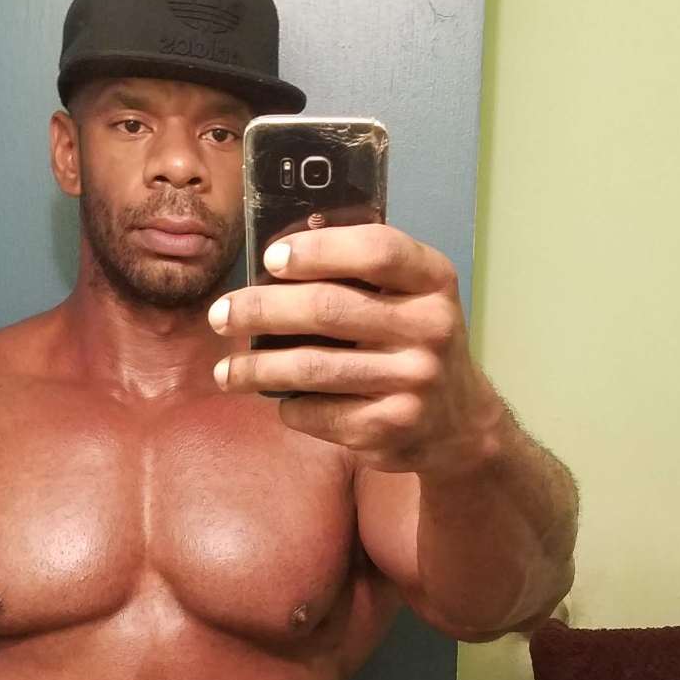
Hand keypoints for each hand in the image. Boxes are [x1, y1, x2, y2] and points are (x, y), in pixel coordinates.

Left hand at [208, 225, 504, 474]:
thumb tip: (276, 259)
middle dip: (260, 310)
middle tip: (221, 315)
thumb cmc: (413, 343)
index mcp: (434, 282)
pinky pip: (316, 412)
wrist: (458, 423)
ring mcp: (411, 383)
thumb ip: (362, 273)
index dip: (318, 250)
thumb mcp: (411, 296)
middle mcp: (430, 330)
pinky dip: (288, 406)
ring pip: (311, 368)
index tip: (270, 258)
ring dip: (255, 368)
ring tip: (225, 369)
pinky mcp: (388, 429)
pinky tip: (280, 400)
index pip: (377, 251)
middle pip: (327, 310)